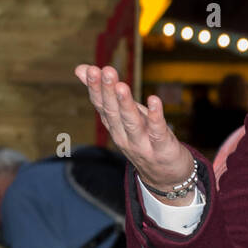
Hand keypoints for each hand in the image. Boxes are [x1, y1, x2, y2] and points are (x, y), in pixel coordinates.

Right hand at [74, 64, 193, 190]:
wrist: (167, 179)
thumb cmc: (145, 139)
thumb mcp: (124, 116)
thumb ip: (106, 94)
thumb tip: (80, 68)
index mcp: (114, 127)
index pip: (101, 106)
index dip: (96, 89)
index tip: (90, 70)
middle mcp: (125, 137)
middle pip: (113, 113)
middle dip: (108, 92)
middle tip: (106, 71)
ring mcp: (143, 145)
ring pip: (131, 123)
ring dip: (126, 104)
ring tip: (121, 86)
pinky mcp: (162, 149)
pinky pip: (158, 132)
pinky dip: (156, 116)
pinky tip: (154, 99)